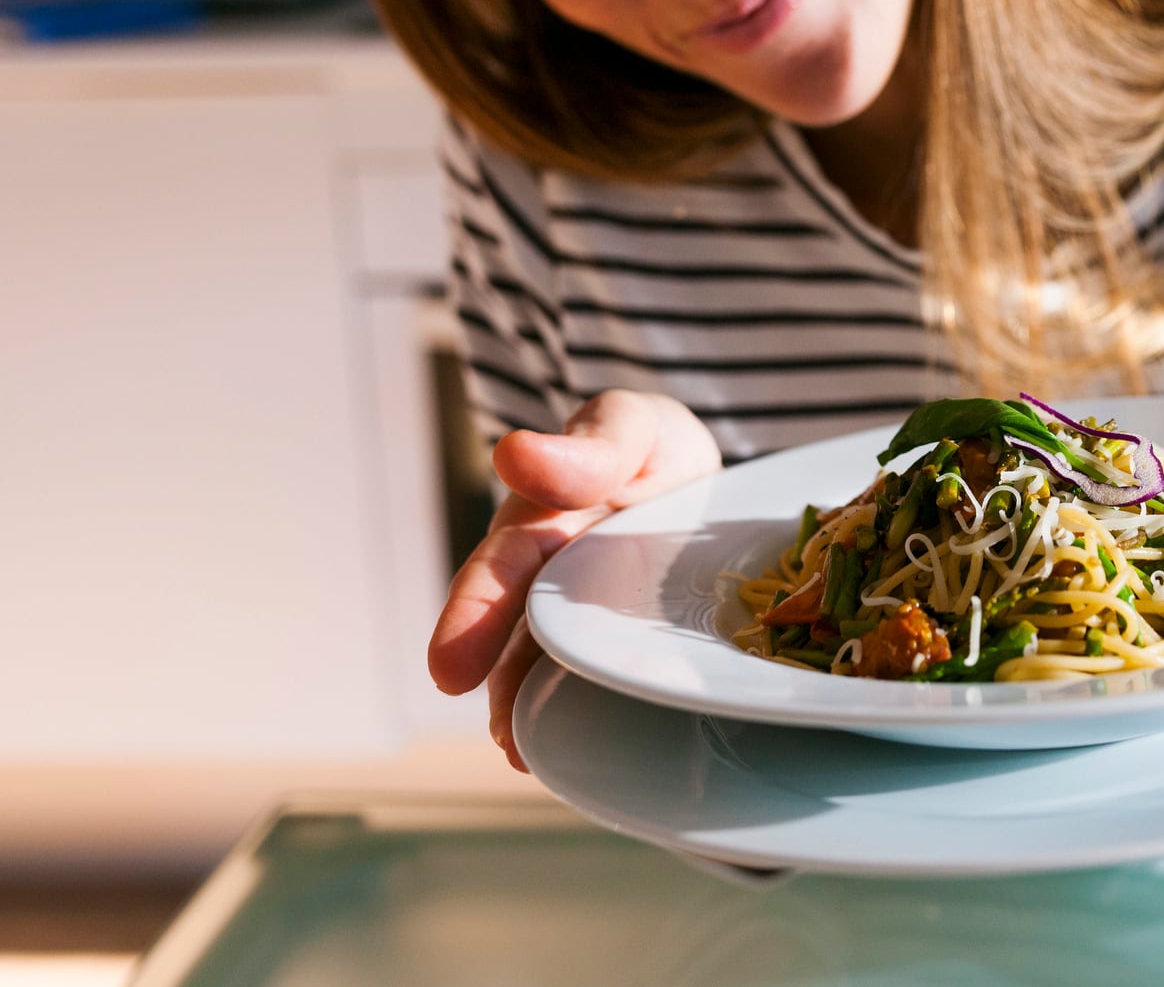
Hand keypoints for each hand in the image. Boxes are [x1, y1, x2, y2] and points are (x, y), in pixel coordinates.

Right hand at [427, 389, 721, 769]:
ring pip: (553, 670)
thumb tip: (513, 454)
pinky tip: (587, 752)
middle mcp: (551, 579)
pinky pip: (604, 680)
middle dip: (506, 684)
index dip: (474, 617)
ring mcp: (583, 617)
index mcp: (543, 523)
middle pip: (519, 635)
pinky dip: (593, 712)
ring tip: (538, 760)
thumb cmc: (649, 445)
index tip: (449, 671)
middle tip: (504, 737)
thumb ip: (588, 447)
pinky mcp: (619, 643)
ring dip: (540, 711)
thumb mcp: (631, 426)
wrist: (690, 468)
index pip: (503, 567)